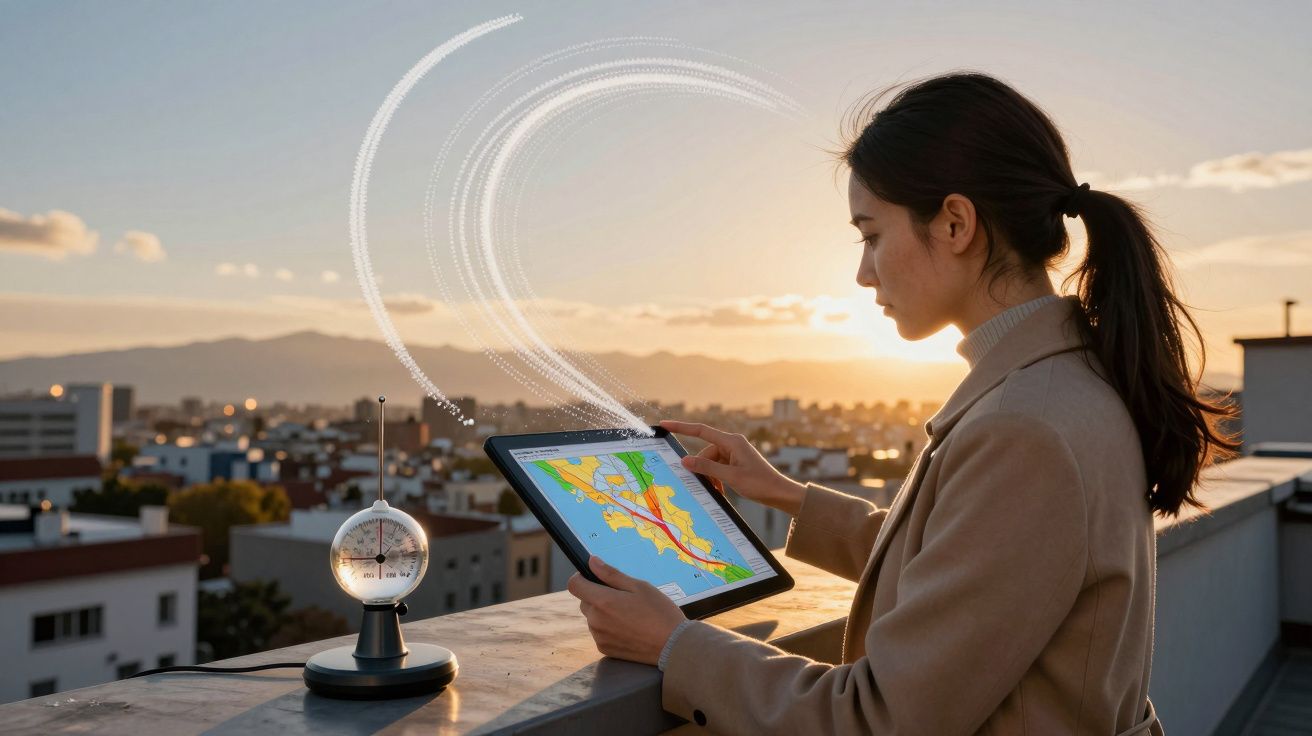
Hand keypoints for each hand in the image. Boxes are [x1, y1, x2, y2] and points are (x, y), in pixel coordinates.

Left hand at [566, 555, 686, 665]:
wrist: (672, 646)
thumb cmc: (659, 612)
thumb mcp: (639, 586)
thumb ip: (611, 574)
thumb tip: (592, 562)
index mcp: (603, 601)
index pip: (574, 585)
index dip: (581, 577)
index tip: (593, 577)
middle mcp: (596, 620)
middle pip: (585, 601)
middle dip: (597, 596)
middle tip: (623, 598)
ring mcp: (599, 636)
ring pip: (593, 618)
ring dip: (603, 613)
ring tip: (629, 615)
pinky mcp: (604, 649)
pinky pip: (599, 632)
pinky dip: (609, 628)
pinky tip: (629, 628)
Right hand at [659, 419, 806, 515]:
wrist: (779, 493)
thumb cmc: (759, 483)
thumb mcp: (731, 477)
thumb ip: (707, 468)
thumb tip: (685, 461)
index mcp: (732, 441)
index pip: (701, 431)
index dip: (681, 427)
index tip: (665, 425)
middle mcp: (732, 444)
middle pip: (705, 453)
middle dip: (703, 470)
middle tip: (707, 485)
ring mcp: (734, 454)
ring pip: (710, 463)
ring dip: (711, 477)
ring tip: (719, 490)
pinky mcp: (735, 463)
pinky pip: (718, 468)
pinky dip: (717, 479)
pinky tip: (722, 490)